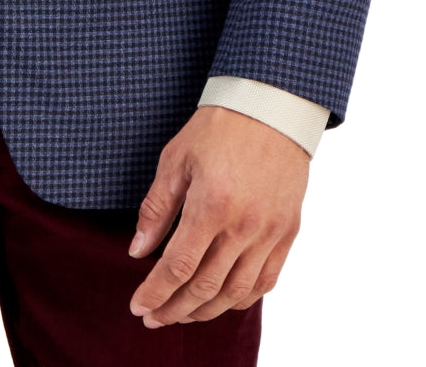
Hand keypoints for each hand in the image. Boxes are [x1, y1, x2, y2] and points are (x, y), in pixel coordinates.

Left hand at [128, 104, 308, 327]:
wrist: (270, 108)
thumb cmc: (219, 128)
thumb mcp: (176, 160)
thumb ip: (156, 209)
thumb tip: (137, 251)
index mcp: (212, 206)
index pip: (177, 267)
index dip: (155, 292)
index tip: (137, 306)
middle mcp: (244, 226)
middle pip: (205, 288)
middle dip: (174, 309)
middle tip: (154, 318)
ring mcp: (270, 232)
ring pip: (236, 293)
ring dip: (206, 311)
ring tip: (182, 314)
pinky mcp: (288, 232)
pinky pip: (266, 281)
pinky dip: (242, 299)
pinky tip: (222, 300)